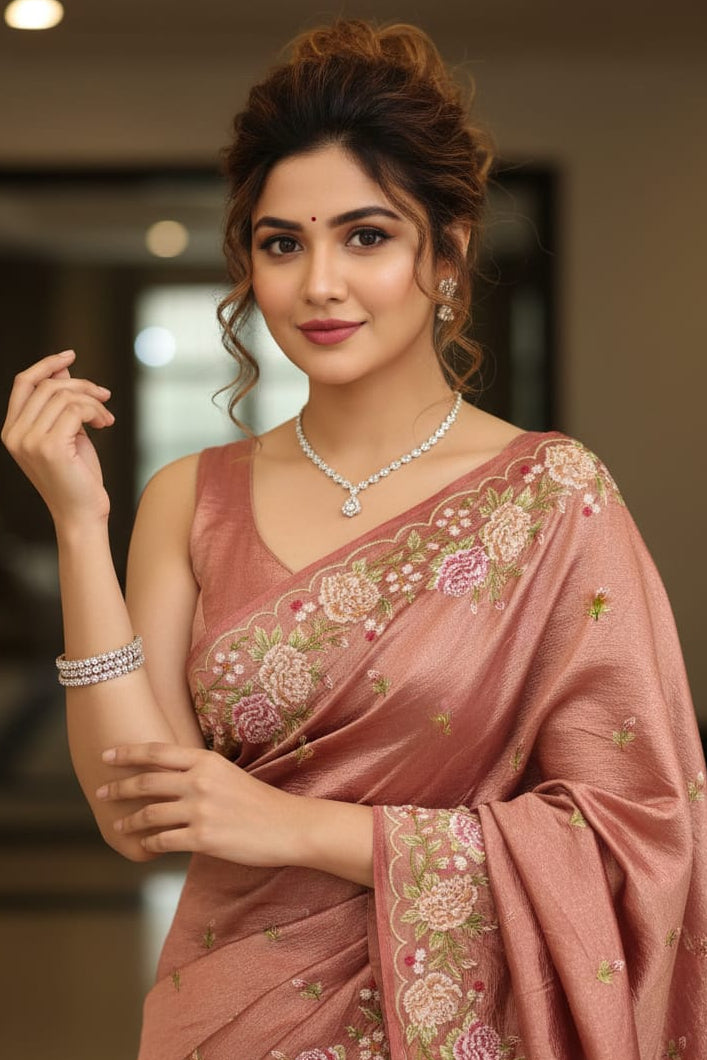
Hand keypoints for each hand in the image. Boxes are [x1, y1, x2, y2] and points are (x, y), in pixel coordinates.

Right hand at [1, 349, 113, 527]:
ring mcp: (29, 441)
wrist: (82, 514)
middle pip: (48, 386)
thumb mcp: (67, 432)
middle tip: (104, 396)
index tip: (70, 355)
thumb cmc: (77, 476)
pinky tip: (106, 423)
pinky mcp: (49, 447)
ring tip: (106, 417)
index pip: (23, 383)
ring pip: (65, 396)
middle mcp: (15, 434)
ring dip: (93, 401)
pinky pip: (76, 409)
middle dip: (82, 385)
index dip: (46, 365)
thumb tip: (65, 367)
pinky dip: (96, 411)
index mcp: (12, 430)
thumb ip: (61, 403)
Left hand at [96, 742, 301, 865]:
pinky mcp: (203, 838)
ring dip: (129, 821)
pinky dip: (149, 844)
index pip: (157, 752)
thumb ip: (198, 772)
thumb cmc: (259, 801)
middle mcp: (199, 781)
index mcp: (206, 761)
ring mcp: (200, 810)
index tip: (106, 756)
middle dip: (118, 787)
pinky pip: (163, 841)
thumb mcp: (228, 774)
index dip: (127, 753)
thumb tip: (167, 776)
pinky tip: (144, 846)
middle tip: (101, 792)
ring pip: (149, 814)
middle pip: (146, 781)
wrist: (288, 825)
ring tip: (118, 825)